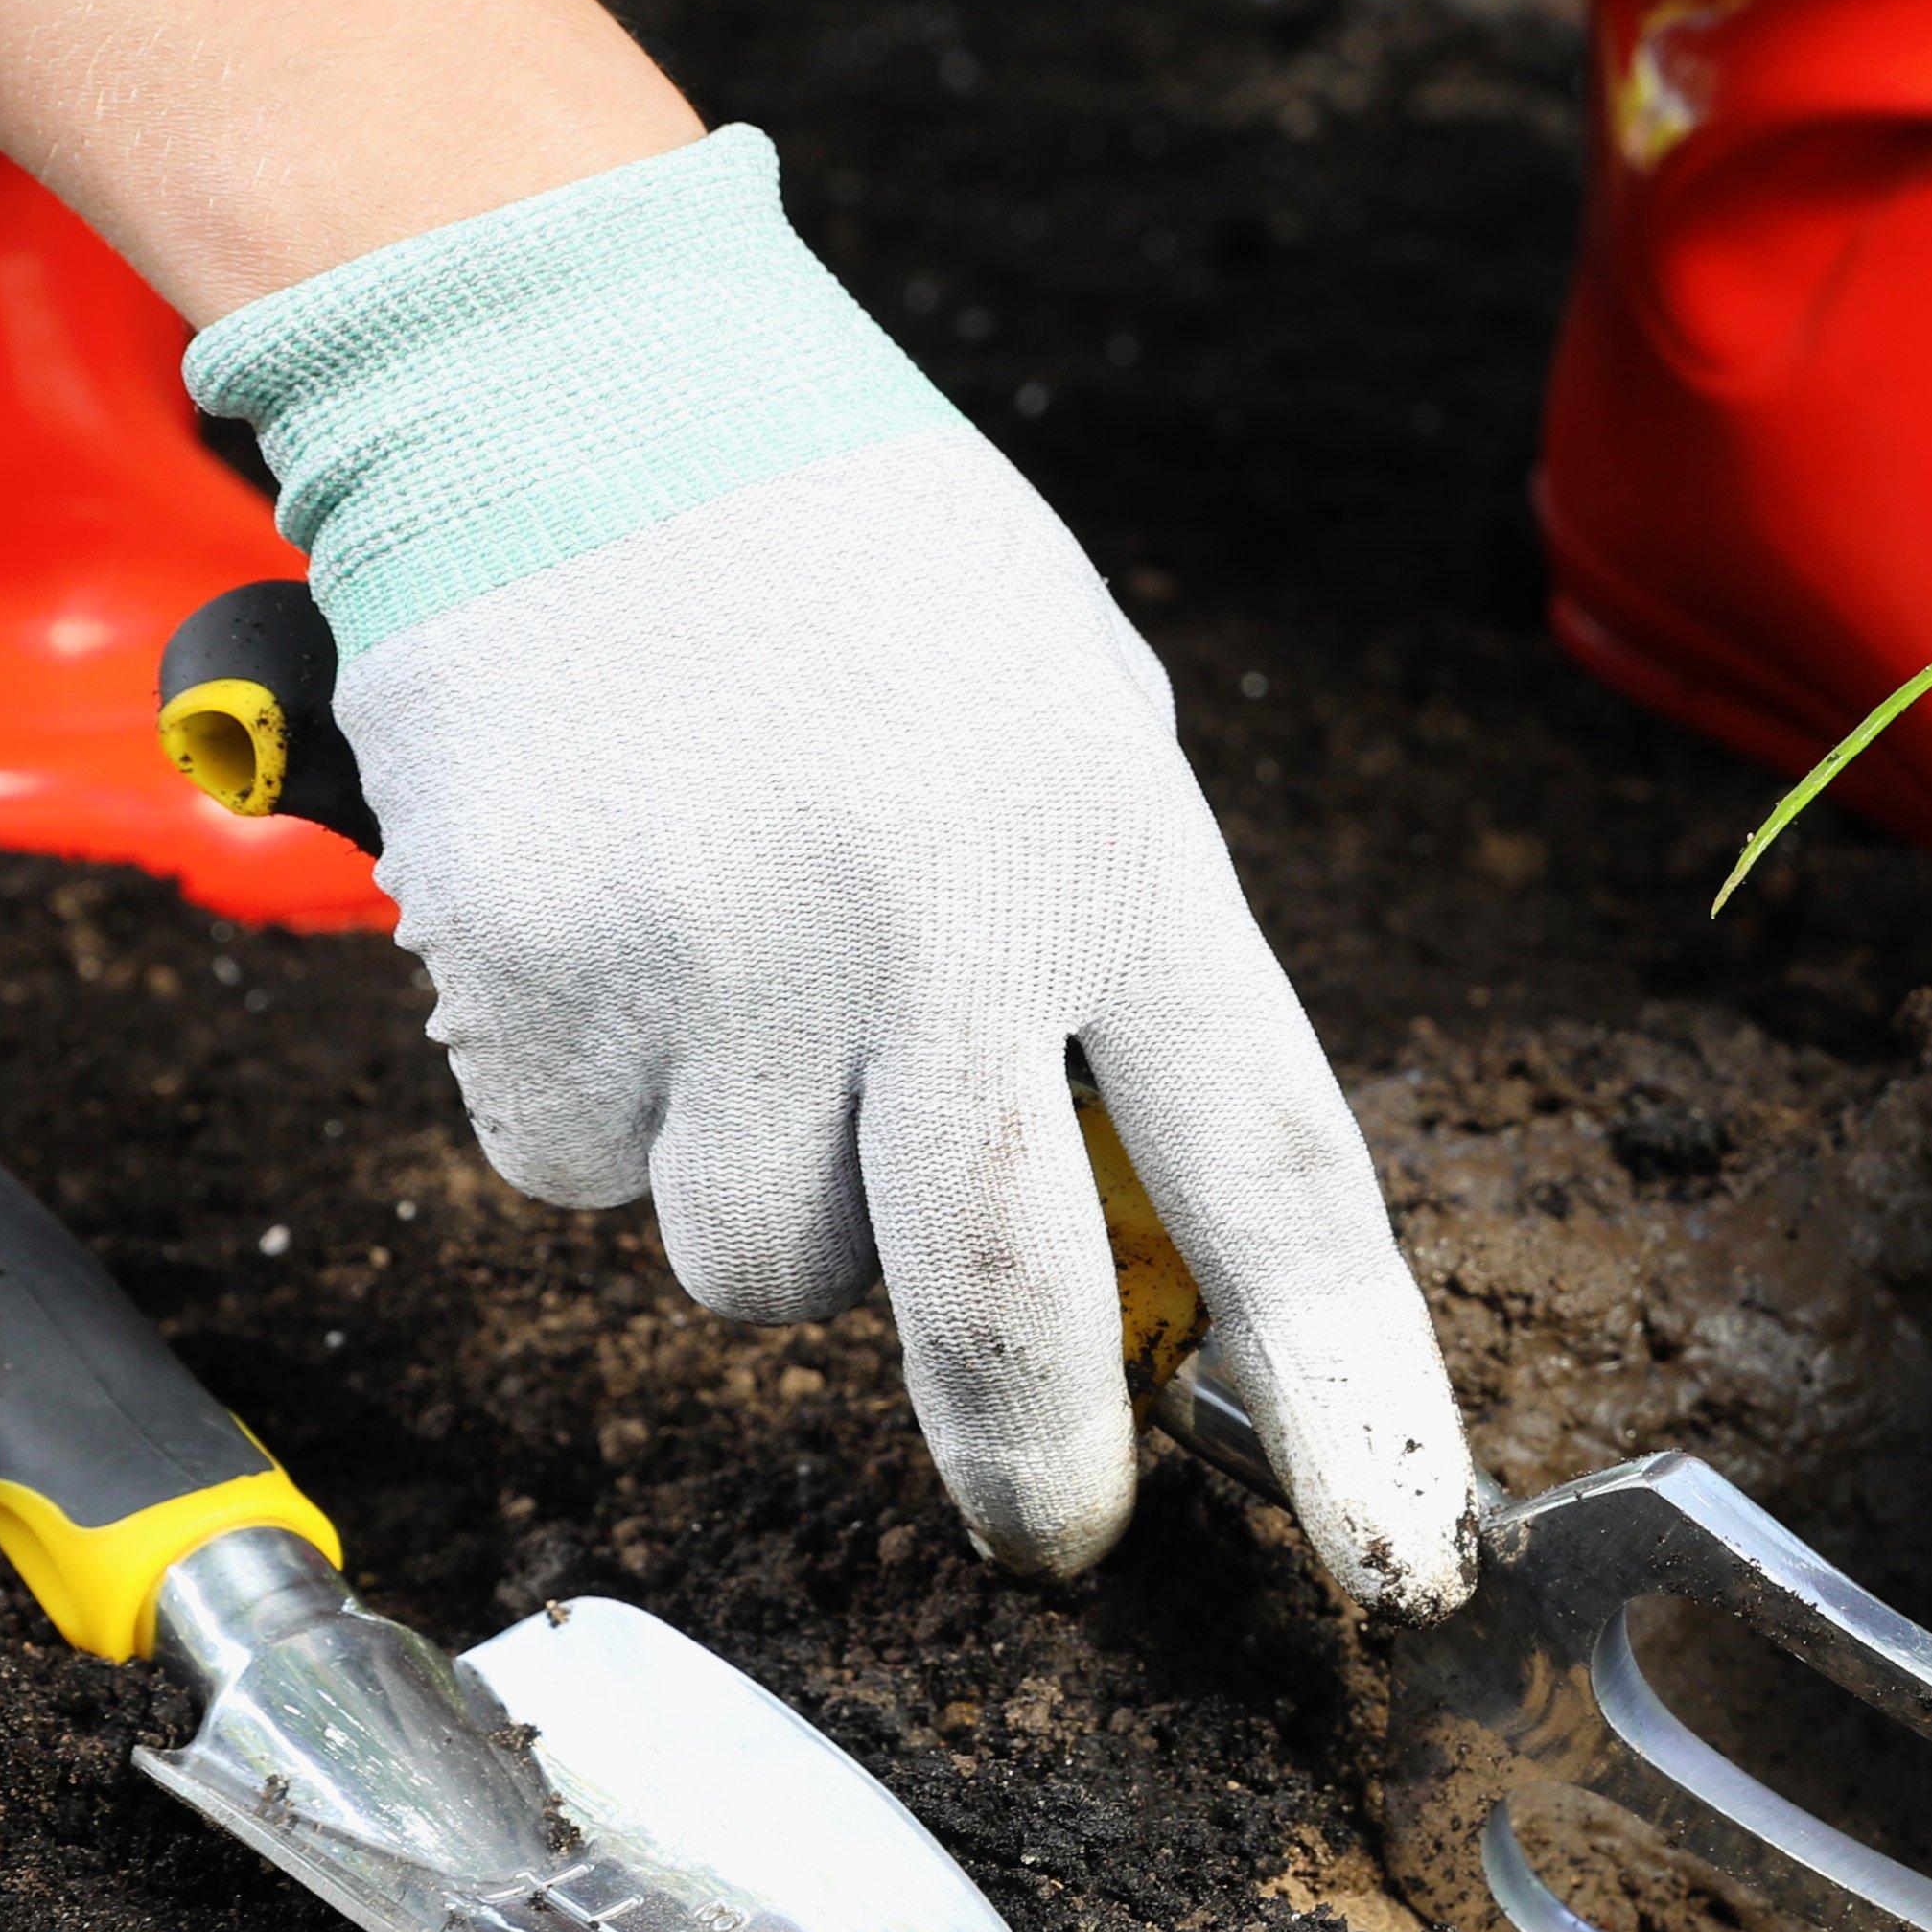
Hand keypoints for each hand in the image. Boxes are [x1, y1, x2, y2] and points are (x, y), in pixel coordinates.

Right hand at [191, 132, 1478, 1602]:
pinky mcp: (534, 972)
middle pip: (1007, 1306)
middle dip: (1041, 1461)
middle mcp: (934, 925)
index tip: (1397, 1548)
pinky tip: (608, 939)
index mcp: (1116, 848)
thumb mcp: (1069, 713)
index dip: (1346, 1386)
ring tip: (749, 997)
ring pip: (761, 1266)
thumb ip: (1119, 950)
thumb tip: (1148, 1228)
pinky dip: (591, 1113)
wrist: (563, 382)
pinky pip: (574, 1177)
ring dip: (766, 1202)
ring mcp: (724, 957)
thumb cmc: (854, 563)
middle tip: (1062, 1533)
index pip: (1273, 1168)